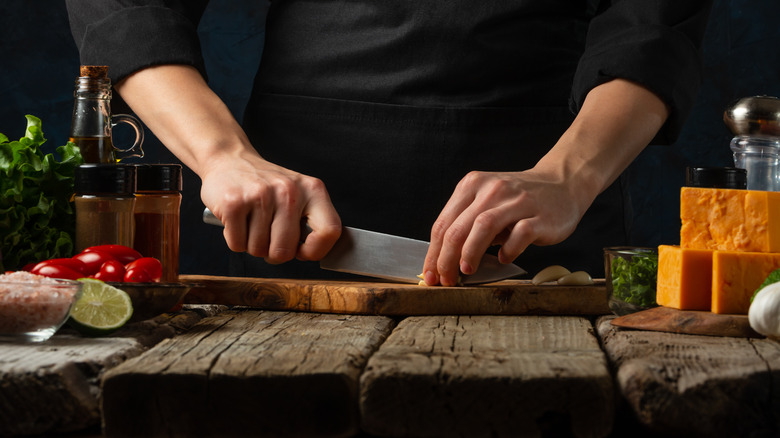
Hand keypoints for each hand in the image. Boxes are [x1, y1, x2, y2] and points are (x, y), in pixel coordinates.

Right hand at [200, 151, 341, 263]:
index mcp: (313, 189)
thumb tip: (313, 253)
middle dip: (273, 253)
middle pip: (285, 250)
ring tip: (252, 223)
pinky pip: (237, 244)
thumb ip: (311, 221)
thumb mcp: (299, 194)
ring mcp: (260, 195)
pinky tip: (238, 221)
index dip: (316, 250)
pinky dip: (235, 240)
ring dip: (252, 245)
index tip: (302, 251)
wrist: (230, 160)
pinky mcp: (234, 202)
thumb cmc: (267, 186)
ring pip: (258, 249)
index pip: (330, 230)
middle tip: (269, 238)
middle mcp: (289, 190)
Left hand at [422, 79, 669, 285]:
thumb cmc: (519, 200)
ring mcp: (516, 201)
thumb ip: (466, 224)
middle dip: (446, 259)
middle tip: (445, 279)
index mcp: (472, 185)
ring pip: (483, 226)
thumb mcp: (486, 202)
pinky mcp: (540, 215)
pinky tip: (504, 259)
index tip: (430, 275)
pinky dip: (509, 250)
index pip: (443, 223)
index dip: (434, 253)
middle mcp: (492, 189)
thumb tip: (443, 261)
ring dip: (470, 252)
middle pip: (458, 227)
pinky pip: (519, 234)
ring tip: (466, 271)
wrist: (562, 184)